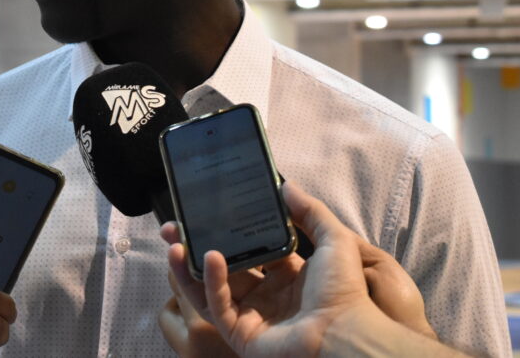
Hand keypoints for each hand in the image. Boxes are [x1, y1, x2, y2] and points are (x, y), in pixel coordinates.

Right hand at [163, 182, 435, 356]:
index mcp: (288, 275)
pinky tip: (208, 258)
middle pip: (223, 267)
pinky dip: (210, 281)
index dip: (229, 232)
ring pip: (210, 288)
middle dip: (197, 248)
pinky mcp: (241, 333)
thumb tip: (286, 185)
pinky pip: (218, 305)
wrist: (344, 334)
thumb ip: (310, 211)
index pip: (250, 248)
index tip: (209, 214)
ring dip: (190, 266)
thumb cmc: (344, 291)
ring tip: (174, 243)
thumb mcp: (334, 240)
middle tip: (175, 228)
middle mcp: (267, 296)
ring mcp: (252, 316)